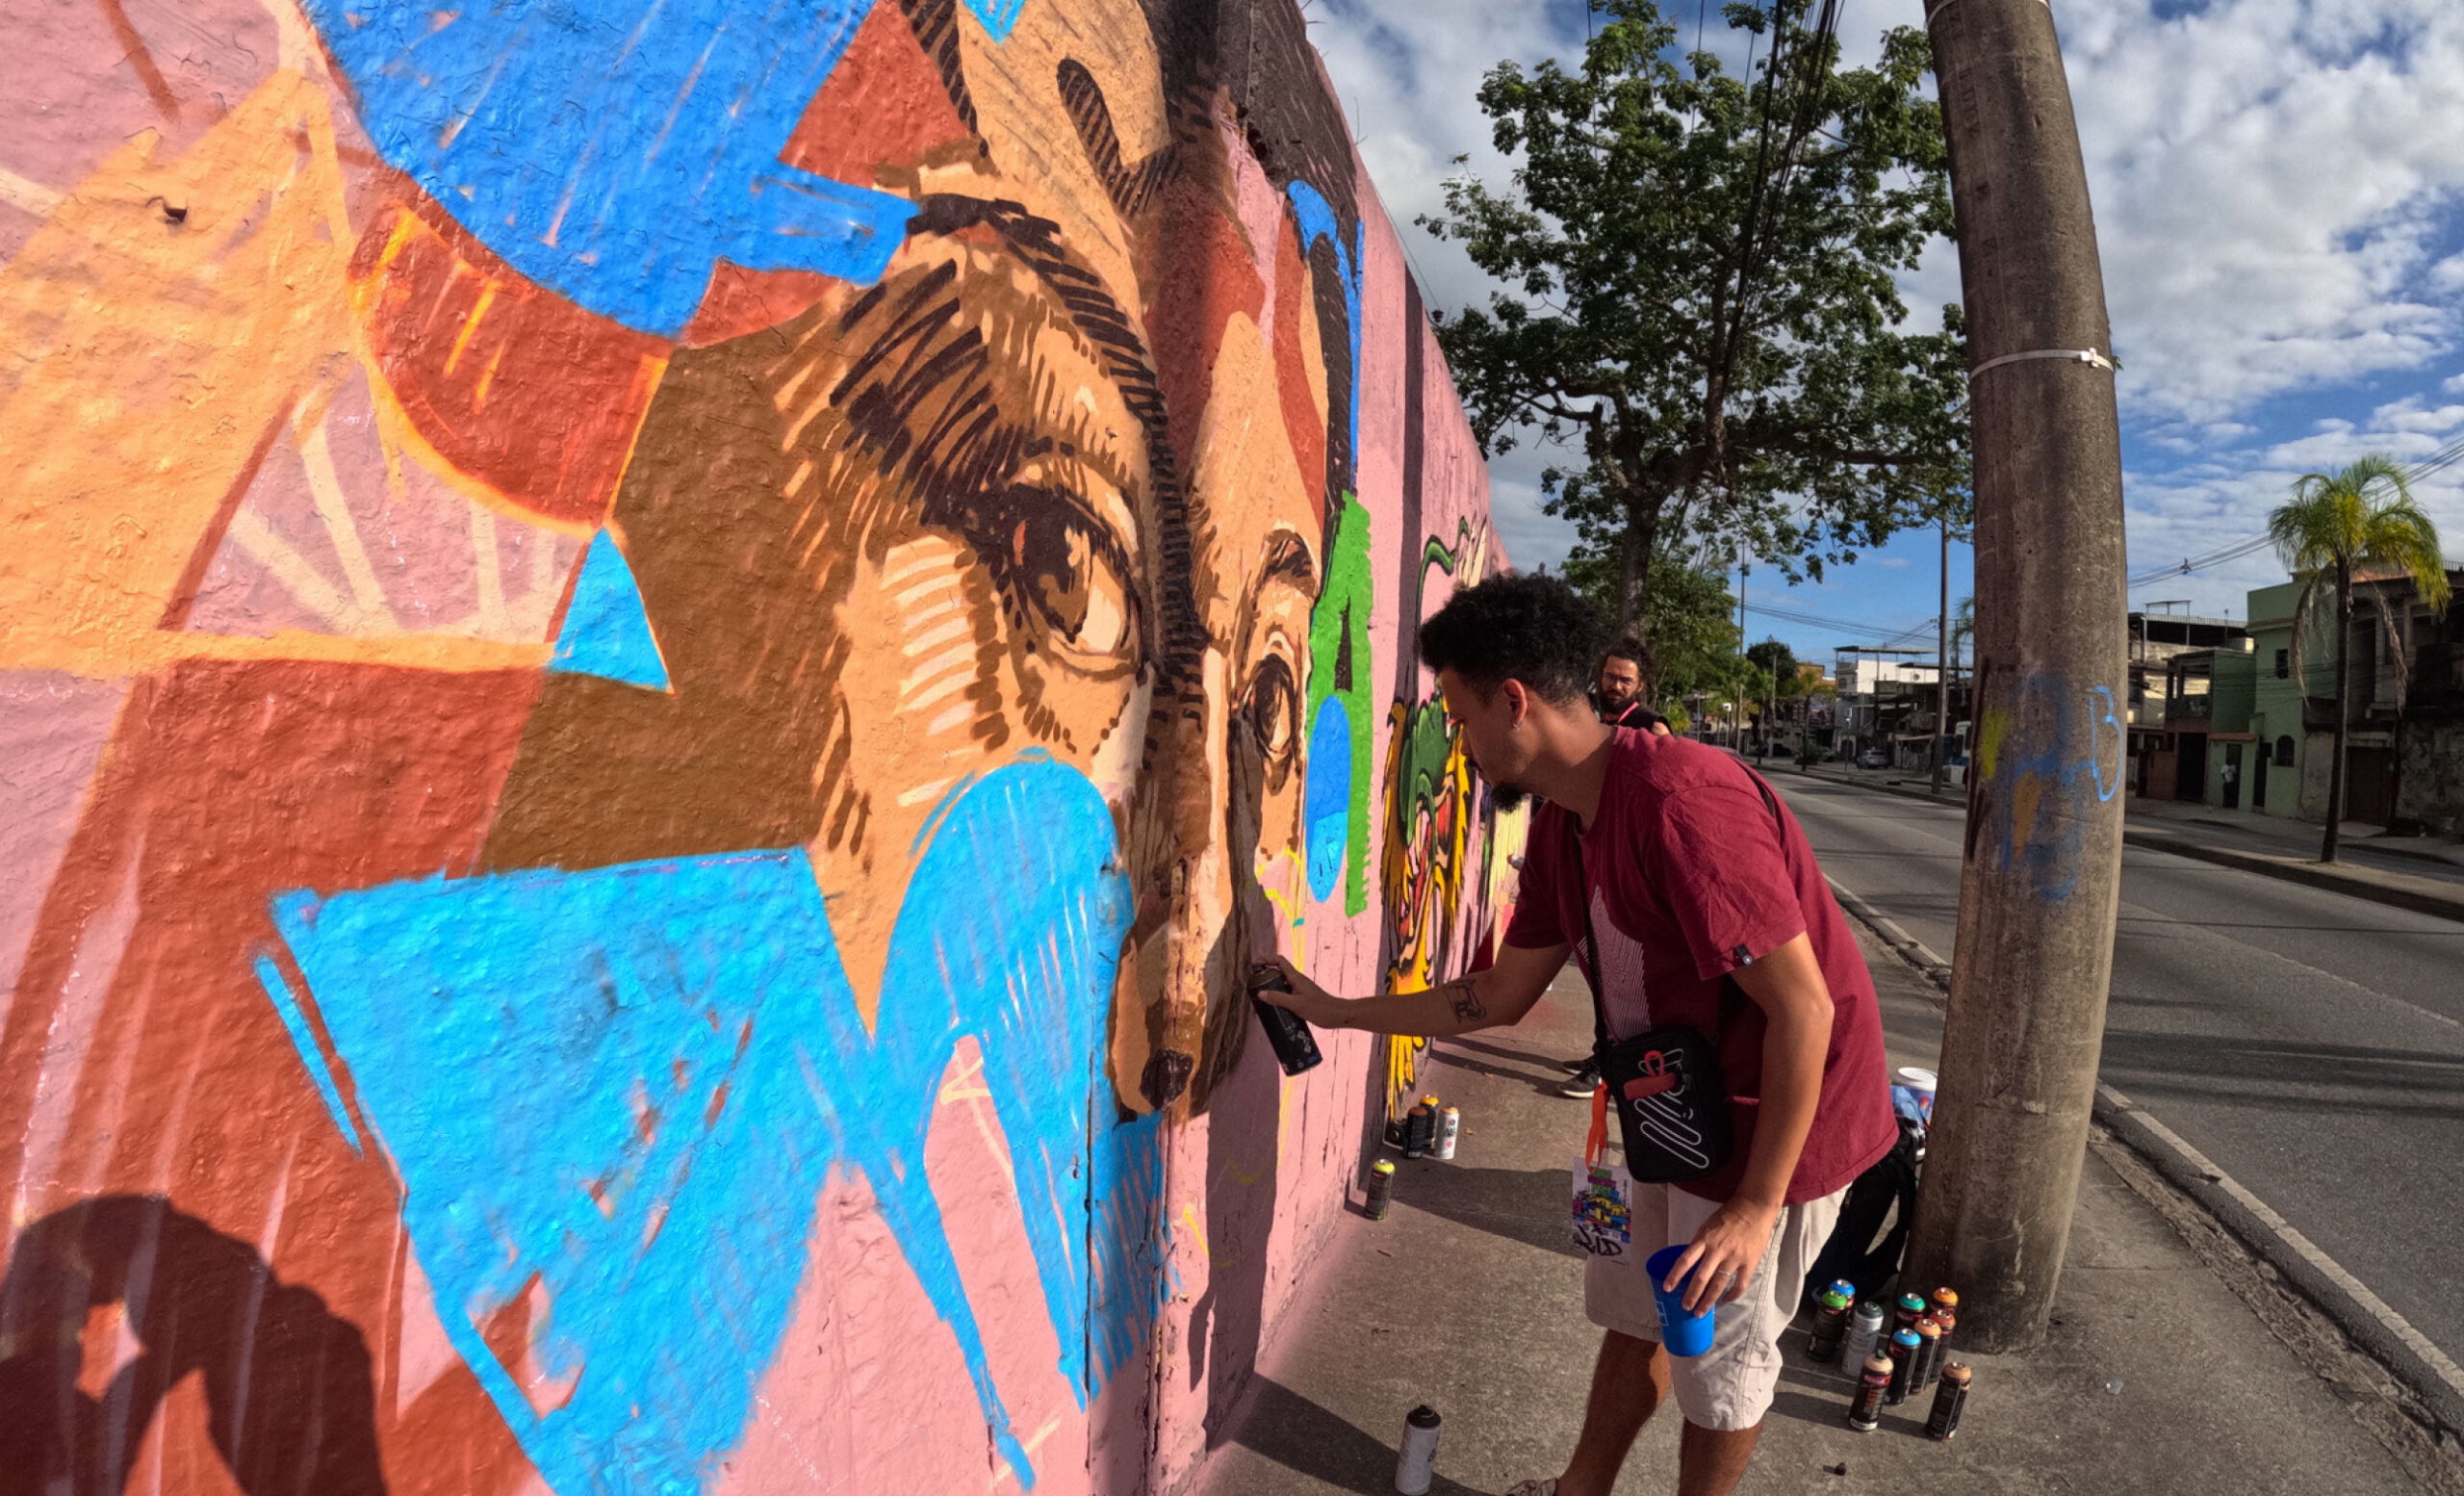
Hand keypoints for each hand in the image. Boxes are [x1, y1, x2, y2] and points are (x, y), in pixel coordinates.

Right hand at [1251, 956, 1338, 1026]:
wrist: (1337, 1015)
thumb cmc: (1320, 1008)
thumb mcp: (1296, 1004)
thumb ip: (1278, 998)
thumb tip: (1260, 993)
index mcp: (1296, 977)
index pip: (1279, 961)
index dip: (1266, 959)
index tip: (1255, 964)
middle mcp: (1297, 980)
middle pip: (1278, 971)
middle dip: (1265, 973)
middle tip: (1253, 982)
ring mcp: (1299, 988)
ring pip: (1281, 983)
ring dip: (1271, 986)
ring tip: (1260, 995)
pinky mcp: (1301, 997)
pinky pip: (1286, 992)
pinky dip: (1278, 995)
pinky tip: (1273, 1006)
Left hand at [1662, 1197, 1781, 1312]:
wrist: (1754, 1208)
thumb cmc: (1728, 1216)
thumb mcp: (1707, 1226)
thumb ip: (1700, 1244)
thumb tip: (1690, 1264)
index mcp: (1705, 1239)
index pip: (1685, 1260)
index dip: (1675, 1275)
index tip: (1667, 1288)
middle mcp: (1718, 1250)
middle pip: (1701, 1278)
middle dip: (1691, 1295)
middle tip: (1685, 1307)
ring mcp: (1734, 1257)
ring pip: (1719, 1285)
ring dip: (1708, 1300)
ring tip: (1700, 1311)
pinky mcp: (1749, 1262)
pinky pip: (1740, 1284)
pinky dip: (1732, 1295)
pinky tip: (1725, 1300)